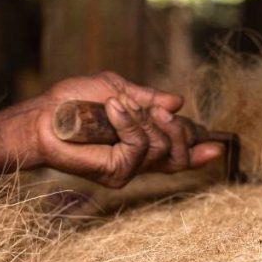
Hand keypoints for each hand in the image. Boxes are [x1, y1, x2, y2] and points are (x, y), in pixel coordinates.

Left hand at [31, 72, 223, 186]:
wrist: (44, 115)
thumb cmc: (73, 102)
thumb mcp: (117, 89)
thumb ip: (148, 98)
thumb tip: (179, 103)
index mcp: (142, 140)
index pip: (178, 150)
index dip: (199, 148)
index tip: (217, 144)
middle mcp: (138, 159)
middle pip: (180, 156)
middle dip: (181, 132)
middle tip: (163, 113)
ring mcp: (129, 168)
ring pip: (163, 148)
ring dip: (144, 119)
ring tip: (119, 105)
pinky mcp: (116, 172)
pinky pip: (140, 146)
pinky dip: (128, 123)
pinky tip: (113, 109)